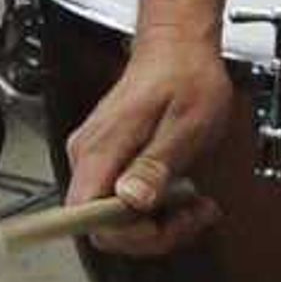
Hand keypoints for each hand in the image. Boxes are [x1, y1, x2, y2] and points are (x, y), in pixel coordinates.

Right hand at [58, 34, 237, 256]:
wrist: (177, 48)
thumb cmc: (183, 78)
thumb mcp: (184, 125)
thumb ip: (155, 164)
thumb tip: (132, 200)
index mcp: (101, 149)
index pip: (86, 216)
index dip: (126, 233)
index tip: (162, 224)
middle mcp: (88, 157)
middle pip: (102, 226)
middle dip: (153, 232)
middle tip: (192, 215)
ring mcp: (95, 159)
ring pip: (114, 219)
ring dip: (159, 222)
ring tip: (194, 204)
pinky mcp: (107, 161)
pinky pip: (121, 202)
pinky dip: (154, 209)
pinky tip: (180, 195)